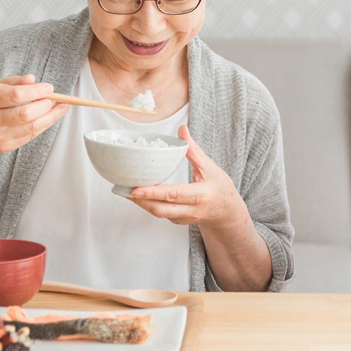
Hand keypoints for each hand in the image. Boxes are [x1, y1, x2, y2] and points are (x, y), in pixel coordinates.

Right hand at [0, 74, 69, 154]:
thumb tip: (32, 79)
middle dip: (45, 105)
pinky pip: (29, 136)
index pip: (14, 96)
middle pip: (24, 114)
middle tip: (56, 98)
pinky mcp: (4, 147)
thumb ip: (11, 82)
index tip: (49, 88)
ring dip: (50, 117)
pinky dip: (43, 125)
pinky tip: (50, 117)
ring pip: (31, 128)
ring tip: (61, 107)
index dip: (36, 91)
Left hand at [130, 125, 248, 228]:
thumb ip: (193, 150)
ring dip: (141, 203)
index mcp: (200, 195)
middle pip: (160, 208)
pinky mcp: (178, 221)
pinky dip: (148, 204)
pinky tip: (138, 195)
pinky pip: (160, 213)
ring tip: (125, 191)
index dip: (153, 192)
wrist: (227, 211)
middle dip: (140, 200)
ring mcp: (184, 218)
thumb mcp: (209, 167)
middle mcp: (192, 210)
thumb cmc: (219, 187)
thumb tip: (182, 129)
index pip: (173, 194)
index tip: (135, 188)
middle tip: (123, 189)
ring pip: (158, 213)